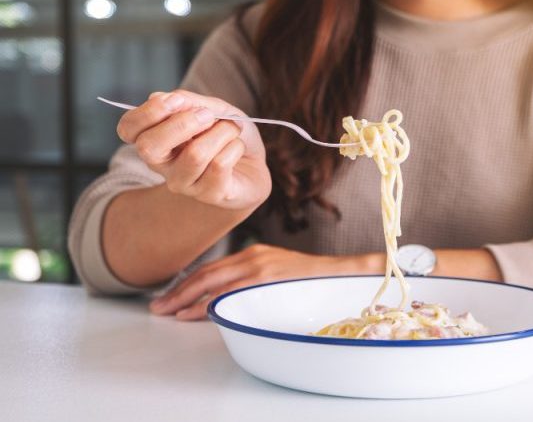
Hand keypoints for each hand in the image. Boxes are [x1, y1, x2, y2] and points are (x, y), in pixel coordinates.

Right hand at [116, 90, 269, 210]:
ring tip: (232, 130)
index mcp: (155, 138)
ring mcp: (184, 182)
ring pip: (195, 154)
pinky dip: (235, 147)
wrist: (254, 162)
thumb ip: (189, 102)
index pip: (128, 128)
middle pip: (149, 147)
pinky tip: (237, 148)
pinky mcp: (209, 194)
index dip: (149, 112)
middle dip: (183, 123)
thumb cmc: (226, 133)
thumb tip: (160, 97)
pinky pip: (220, 165)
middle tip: (208, 116)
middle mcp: (162, 164)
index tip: (179, 101)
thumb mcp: (211, 108)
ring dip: (222, 132)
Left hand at [149, 244, 380, 320]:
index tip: (169, 298)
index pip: (211, 269)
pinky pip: (232, 292)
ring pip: (214, 282)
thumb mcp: (277, 275)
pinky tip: (197, 312)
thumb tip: (224, 302)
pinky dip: (210, 303)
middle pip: (206, 274)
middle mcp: (252, 257)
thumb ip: (253, 282)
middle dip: (179, 292)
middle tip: (159, 307)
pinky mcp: (267, 278)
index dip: (186, 284)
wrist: (339, 273)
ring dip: (187, 299)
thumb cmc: (310, 281)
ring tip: (170, 312)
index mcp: (253, 254)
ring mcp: (259, 267)